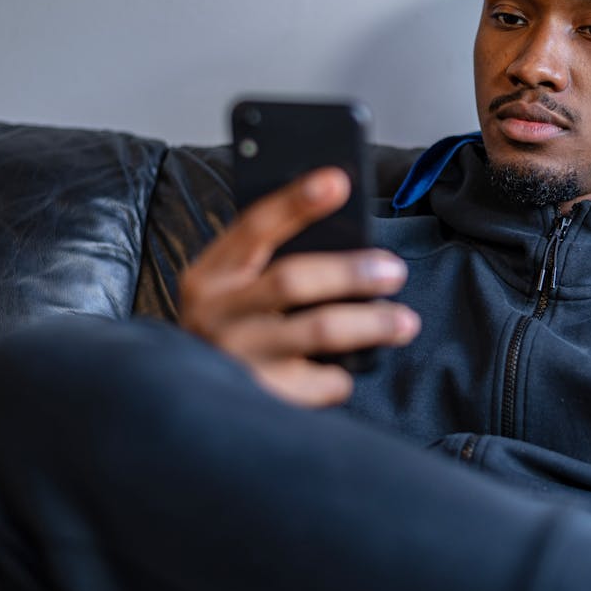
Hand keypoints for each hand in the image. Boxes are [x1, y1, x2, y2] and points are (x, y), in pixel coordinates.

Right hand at [178, 167, 419, 406]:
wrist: (186, 410)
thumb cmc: (231, 334)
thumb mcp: (233, 293)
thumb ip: (270, 266)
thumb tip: (347, 241)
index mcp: (209, 275)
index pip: (254, 226)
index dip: (296, 201)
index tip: (338, 180)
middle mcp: (215, 314)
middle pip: (292, 280)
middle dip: (350, 271)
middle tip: (393, 271)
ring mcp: (236, 358)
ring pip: (316, 330)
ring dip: (370, 323)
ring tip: (405, 322)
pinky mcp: (260, 397)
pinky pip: (318, 381)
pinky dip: (339, 376)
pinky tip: (345, 373)